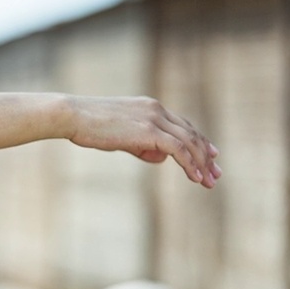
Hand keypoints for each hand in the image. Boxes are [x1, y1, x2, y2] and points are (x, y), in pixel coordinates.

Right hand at [67, 96, 220, 187]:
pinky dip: (190, 164)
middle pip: (191, 133)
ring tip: (208, 182)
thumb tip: (160, 157)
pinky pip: (178, 150)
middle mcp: (157, 109)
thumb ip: (142, 145)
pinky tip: (195, 177)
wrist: (73, 116)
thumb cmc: (89, 126)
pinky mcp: (149, 131)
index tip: (211, 156)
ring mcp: (154, 119)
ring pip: (189, 142)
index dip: (199, 141)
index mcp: (150, 107)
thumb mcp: (120, 136)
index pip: (183, 125)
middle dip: (206, 155)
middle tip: (216, 174)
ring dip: (202, 163)